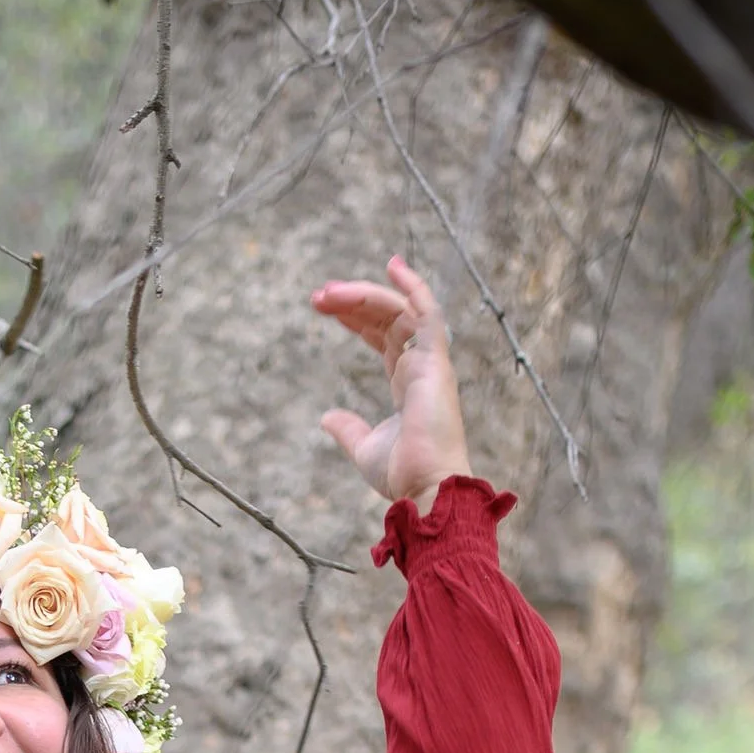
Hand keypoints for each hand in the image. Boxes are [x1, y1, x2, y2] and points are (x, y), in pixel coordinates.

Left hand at [312, 255, 471, 511]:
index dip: (356, 319)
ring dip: (364, 295)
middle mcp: (422, 366)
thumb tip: (326, 417)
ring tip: (327, 292)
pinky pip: (428, 312)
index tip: (325, 307)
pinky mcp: (436, 360)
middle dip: (353, 302)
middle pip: (387, 318)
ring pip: (399, 310)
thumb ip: (348, 429)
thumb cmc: (403, 474)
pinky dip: (413, 287)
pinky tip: (392, 265)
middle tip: (317, 296)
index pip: (383, 337)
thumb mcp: (364, 448)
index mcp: (408, 384)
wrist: (426, 487)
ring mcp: (431, 361)